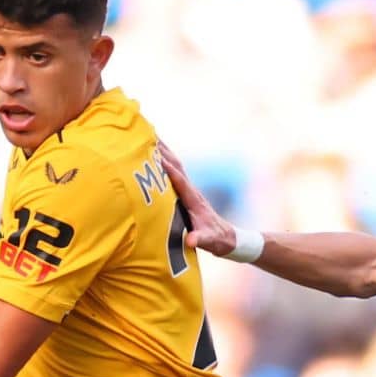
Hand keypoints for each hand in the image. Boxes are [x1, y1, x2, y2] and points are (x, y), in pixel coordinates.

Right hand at [156, 140, 235, 256]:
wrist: (228, 238)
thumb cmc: (217, 239)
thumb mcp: (208, 241)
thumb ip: (199, 239)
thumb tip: (191, 241)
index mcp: (194, 200)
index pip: (180, 181)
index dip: (168, 170)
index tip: (155, 157)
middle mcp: (192, 191)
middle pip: (177, 166)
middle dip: (163, 151)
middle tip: (147, 135)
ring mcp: (190, 190)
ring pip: (176, 165)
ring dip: (163, 151)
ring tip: (148, 136)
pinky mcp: (187, 192)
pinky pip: (174, 172)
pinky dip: (164, 160)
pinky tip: (155, 155)